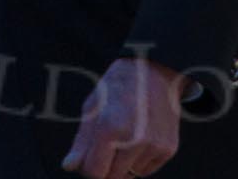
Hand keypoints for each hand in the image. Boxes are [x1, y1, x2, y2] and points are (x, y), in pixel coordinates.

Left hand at [62, 57, 185, 177]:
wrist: (153, 70)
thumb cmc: (118, 86)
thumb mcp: (93, 106)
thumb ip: (81, 142)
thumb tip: (69, 167)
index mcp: (110, 128)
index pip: (95, 173)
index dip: (89, 166)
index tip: (91, 154)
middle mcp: (134, 140)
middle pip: (112, 177)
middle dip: (106, 166)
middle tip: (108, 144)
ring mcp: (153, 145)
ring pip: (130, 174)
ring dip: (124, 163)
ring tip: (126, 136)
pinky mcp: (168, 148)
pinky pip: (147, 169)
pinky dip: (141, 160)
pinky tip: (140, 138)